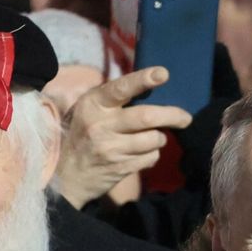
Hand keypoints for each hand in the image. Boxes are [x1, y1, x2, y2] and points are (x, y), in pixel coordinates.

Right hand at [58, 67, 192, 208]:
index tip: (163, 74)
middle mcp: (101, 125)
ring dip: (160, 138)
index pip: (121, 88)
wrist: (66, 176)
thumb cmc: (81, 134)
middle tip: (185, 117)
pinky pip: (151, 157)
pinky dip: (153, 153)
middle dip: (172, 116)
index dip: (143, 79)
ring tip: (154, 137)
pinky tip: (142, 152)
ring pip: (153, 139)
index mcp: (92, 105)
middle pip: (147, 117)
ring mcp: (111, 149)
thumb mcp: (87, 110)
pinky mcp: (121, 168)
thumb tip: (150, 85)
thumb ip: (112, 99)